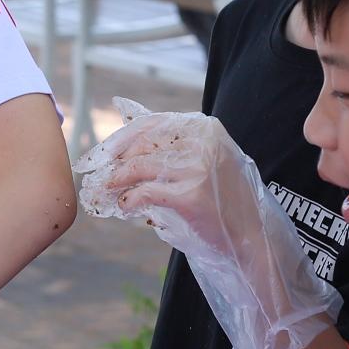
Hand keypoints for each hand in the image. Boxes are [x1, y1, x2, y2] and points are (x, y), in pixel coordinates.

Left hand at [74, 98, 337, 348]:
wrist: (251, 237)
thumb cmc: (221, 199)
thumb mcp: (203, 158)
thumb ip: (170, 142)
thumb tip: (121, 111)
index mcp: (205, 128)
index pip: (149, 124)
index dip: (119, 140)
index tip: (100, 155)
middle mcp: (203, 142)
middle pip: (139, 146)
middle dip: (112, 163)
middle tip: (96, 178)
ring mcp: (198, 168)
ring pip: (136, 169)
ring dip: (114, 183)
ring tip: (103, 193)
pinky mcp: (191, 195)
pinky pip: (143, 194)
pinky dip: (127, 201)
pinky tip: (124, 209)